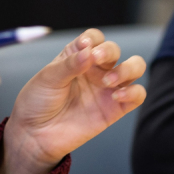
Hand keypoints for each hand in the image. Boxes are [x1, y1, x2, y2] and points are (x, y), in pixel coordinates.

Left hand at [0, 29, 146, 173]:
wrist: (35, 135)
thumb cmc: (38, 103)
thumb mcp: (48, 78)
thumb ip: (70, 64)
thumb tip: (89, 51)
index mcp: (77, 57)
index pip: (94, 38)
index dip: (93, 39)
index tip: (84, 47)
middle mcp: (94, 70)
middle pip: (115, 50)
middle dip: (109, 51)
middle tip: (96, 60)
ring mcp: (106, 88)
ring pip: (135, 67)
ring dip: (127, 69)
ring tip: (108, 81)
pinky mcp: (115, 108)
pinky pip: (137, 95)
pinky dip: (134, 92)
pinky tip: (117, 96)